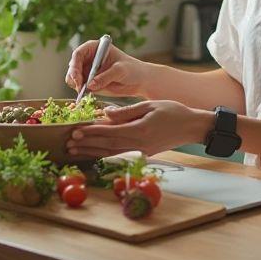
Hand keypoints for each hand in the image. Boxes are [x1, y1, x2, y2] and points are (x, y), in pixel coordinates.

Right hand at [65, 40, 150, 97]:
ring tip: (85, 92)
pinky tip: (88, 94)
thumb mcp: (120, 70)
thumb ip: (106, 76)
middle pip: (72, 66)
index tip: (77, 78)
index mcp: (95, 48)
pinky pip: (79, 87)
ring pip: (73, 78)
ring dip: (76, 85)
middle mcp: (88, 58)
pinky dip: (80, 91)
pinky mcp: (89, 82)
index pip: (78, 54)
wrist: (138, 81)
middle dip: (73, 77)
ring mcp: (87, 70)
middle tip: (80, 88)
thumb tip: (90, 85)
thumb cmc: (132, 69)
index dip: (74, 65)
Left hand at [66, 100, 211, 157]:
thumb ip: (126, 111)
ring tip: (75, 151)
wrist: (192, 127)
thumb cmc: (173, 112)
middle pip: (107, 145)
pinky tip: (94, 152)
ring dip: (92, 152)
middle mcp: (138, 144)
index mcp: (140, 131)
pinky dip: (105, 153)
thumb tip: (106, 113)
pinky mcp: (143, 153)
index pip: (109, 132)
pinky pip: (120, 153)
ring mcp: (141, 151)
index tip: (75, 131)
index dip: (91, 132)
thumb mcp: (149, 106)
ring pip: (111, 152)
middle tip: (68, 144)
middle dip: (86, 144)